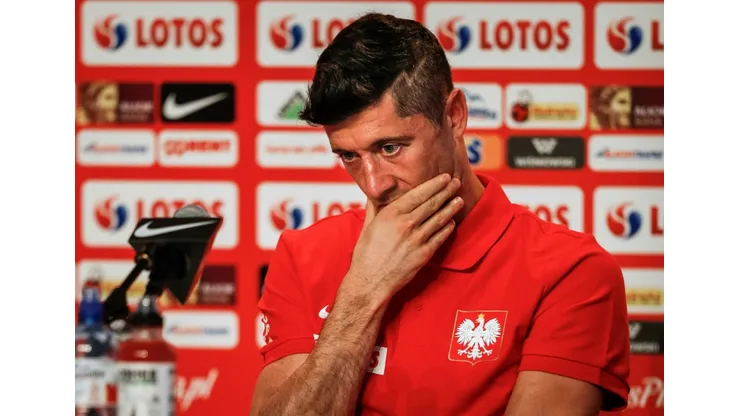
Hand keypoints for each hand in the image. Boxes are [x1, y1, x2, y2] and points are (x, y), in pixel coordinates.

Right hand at [346, 173, 462, 301]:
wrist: (370, 281)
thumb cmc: (365, 254)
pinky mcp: (424, 254)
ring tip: (459, 200)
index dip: (434, 184)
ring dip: (451, 208)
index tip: (444, 177)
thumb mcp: (367, 226)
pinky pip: (440, 237)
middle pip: (432, 203)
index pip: (418, 194)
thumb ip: (374, 207)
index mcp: (391, 214)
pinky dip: (447, 228)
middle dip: (446, 191)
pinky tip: (452, 222)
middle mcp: (406, 224)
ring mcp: (416, 239)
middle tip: (456, 183)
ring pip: (439, 219)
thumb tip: (375, 193)